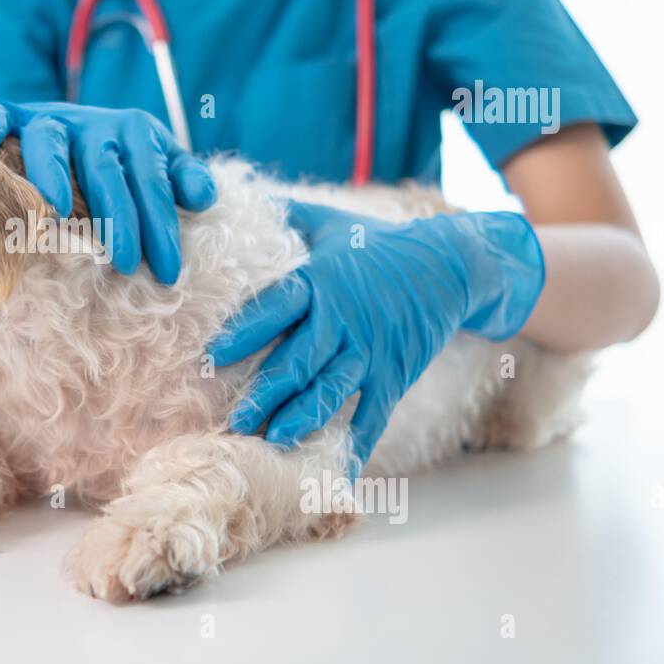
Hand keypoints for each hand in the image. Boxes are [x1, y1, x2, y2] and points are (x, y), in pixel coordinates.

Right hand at [0, 101, 215, 283]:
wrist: (90, 127)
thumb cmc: (129, 160)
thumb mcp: (165, 163)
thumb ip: (185, 177)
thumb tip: (203, 196)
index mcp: (135, 131)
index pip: (152, 182)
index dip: (161, 225)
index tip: (168, 270)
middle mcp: (93, 123)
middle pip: (105, 170)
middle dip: (119, 217)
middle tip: (127, 262)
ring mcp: (53, 119)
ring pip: (49, 141)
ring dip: (51, 173)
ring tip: (57, 211)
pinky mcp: (19, 116)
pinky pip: (3, 112)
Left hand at [209, 200, 544, 468]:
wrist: (450, 266)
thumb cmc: (375, 243)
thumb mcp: (329, 223)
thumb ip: (282, 216)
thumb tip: (227, 194)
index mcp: (320, 281)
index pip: (276, 308)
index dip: (245, 332)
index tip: (213, 354)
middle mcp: (343, 320)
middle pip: (298, 360)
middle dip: (265, 392)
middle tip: (234, 420)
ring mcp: (371, 351)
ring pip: (331, 391)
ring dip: (301, 418)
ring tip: (272, 441)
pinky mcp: (395, 374)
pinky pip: (373, 414)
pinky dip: (356, 443)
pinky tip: (336, 468)